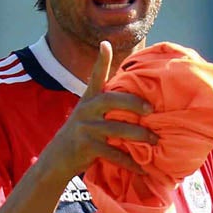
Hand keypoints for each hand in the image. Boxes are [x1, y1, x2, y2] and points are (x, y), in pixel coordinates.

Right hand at [39, 41, 156, 176]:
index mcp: (89, 100)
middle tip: (151, 109)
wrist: (57, 159)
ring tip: (155, 140)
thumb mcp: (89, 113)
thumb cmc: (83, 133)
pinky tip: (142, 168)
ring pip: (116, 128)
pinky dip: (129, 162)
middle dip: (133, 102)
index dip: (101, 60)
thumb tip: (137, 96)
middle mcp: (86, 110)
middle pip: (111, 100)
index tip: (106, 43)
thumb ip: (106, 102)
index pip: (95, 77)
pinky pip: (113, 154)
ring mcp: (85, 128)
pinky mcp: (86, 147)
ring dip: (138, 135)